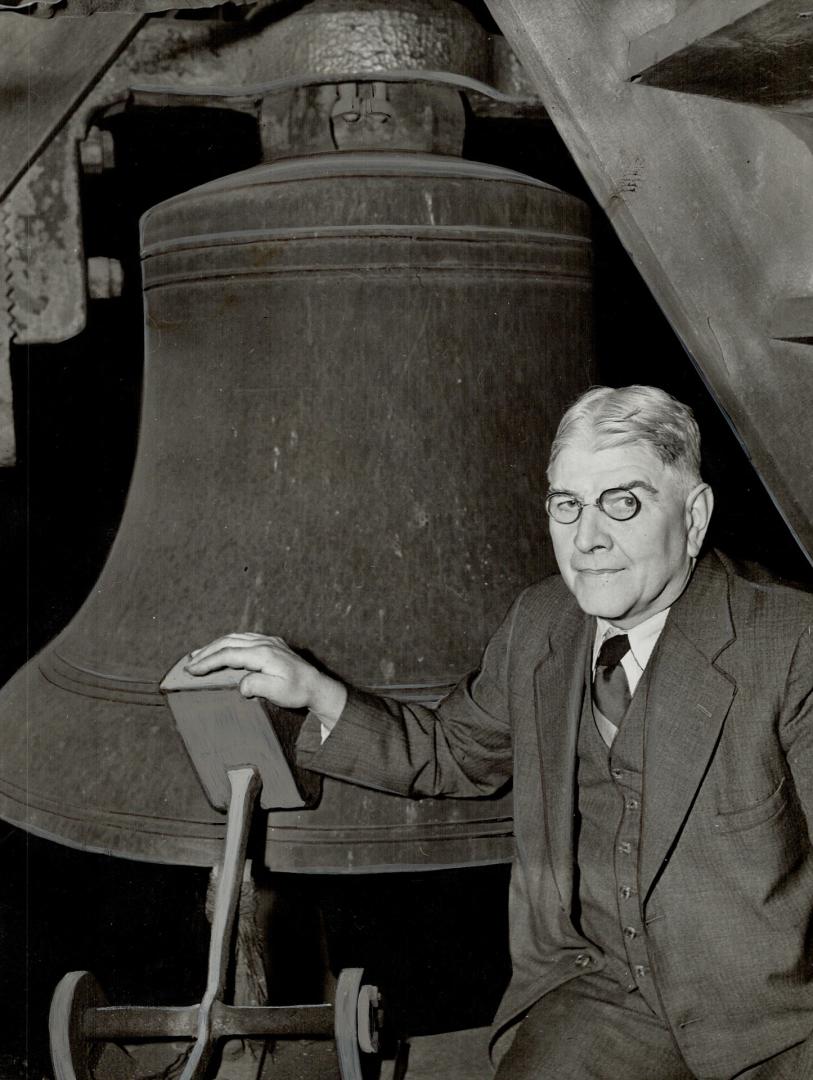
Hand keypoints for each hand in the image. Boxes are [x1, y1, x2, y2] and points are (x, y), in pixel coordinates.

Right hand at [184, 632, 346, 721]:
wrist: (317, 685)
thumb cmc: (298, 691)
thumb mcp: (278, 692)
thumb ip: (257, 685)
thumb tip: (240, 684)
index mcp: (264, 654)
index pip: (229, 655)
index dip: (208, 662)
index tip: (191, 670)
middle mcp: (264, 643)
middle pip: (228, 642)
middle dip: (206, 652)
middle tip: (188, 664)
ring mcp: (268, 641)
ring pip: (234, 638)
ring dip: (215, 646)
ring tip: (198, 656)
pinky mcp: (271, 643)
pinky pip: (243, 638)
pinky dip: (227, 643)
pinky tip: (221, 649)